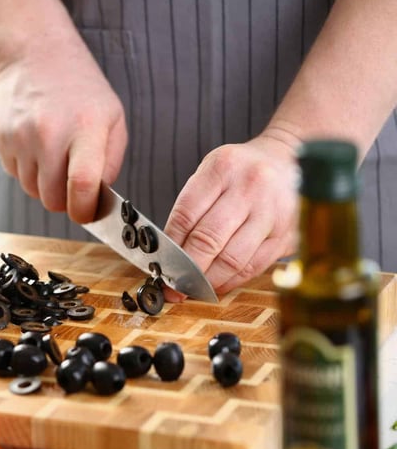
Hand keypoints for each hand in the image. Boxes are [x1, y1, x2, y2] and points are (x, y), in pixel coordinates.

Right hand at [0, 37, 126, 222]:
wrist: (34, 54)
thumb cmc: (80, 89)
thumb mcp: (113, 117)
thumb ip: (111, 162)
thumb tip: (96, 199)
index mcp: (85, 128)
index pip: (81, 185)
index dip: (84, 210)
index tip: (87, 213)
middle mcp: (49, 133)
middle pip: (52, 198)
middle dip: (65, 201)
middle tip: (73, 185)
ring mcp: (20, 137)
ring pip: (32, 191)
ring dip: (45, 186)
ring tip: (55, 158)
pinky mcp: (1, 140)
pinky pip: (16, 175)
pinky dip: (29, 170)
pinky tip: (36, 145)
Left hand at [164, 133, 299, 298]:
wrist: (287, 159)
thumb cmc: (241, 171)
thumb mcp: (212, 172)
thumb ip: (192, 207)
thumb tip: (170, 251)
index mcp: (222, 168)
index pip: (186, 215)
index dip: (170, 246)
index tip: (161, 264)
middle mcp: (250, 188)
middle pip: (208, 239)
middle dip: (187, 269)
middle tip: (174, 285)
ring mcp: (272, 212)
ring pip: (232, 260)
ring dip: (208, 280)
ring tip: (194, 288)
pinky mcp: (287, 234)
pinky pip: (254, 267)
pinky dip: (232, 281)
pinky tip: (218, 284)